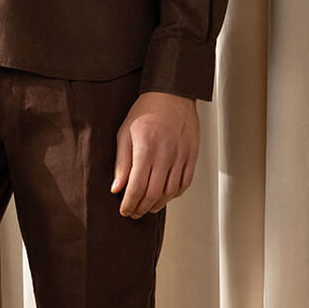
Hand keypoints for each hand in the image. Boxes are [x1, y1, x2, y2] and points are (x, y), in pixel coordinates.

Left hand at [110, 90, 198, 217]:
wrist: (172, 94)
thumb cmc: (146, 111)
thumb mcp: (125, 134)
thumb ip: (121, 163)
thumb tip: (117, 189)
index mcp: (145, 150)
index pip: (136, 188)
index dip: (129, 204)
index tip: (124, 211)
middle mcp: (165, 155)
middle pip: (153, 194)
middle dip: (141, 208)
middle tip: (134, 213)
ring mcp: (181, 156)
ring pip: (171, 192)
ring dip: (158, 204)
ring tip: (147, 207)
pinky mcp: (192, 156)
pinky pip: (185, 183)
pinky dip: (175, 194)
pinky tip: (165, 196)